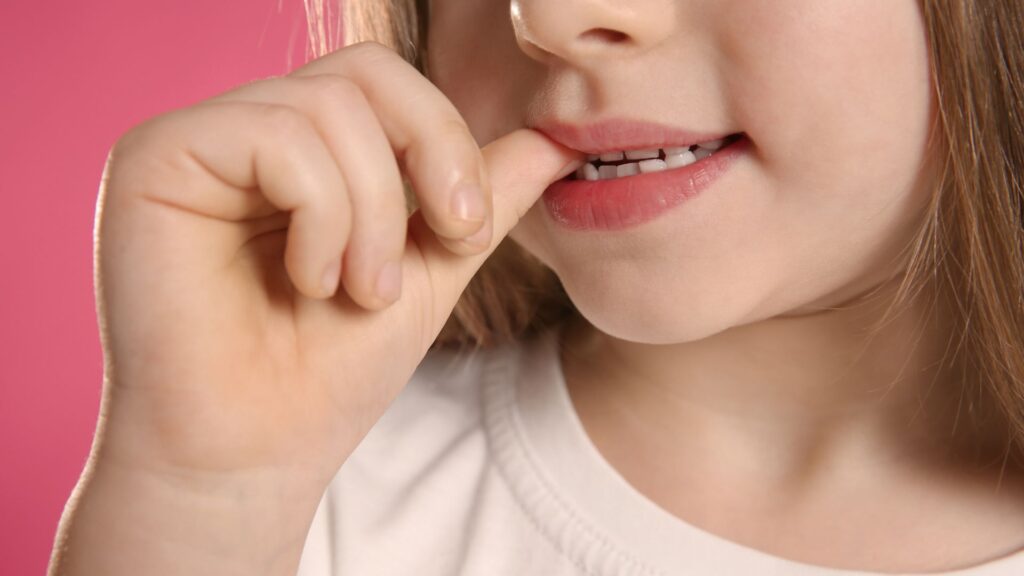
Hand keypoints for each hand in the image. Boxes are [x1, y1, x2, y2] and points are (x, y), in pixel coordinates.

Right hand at [92, 41, 581, 495]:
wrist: (251, 459)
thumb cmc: (326, 375)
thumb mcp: (429, 269)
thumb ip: (481, 197)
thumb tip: (556, 140)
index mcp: (298, 149)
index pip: (385, 82)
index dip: (446, 139)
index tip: (469, 231)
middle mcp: (243, 131)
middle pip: (364, 71)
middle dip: (430, 157)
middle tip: (444, 245)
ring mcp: (197, 141)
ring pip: (328, 107)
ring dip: (374, 211)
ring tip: (361, 290)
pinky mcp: (155, 160)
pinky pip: (276, 137)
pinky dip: (324, 214)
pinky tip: (310, 280)